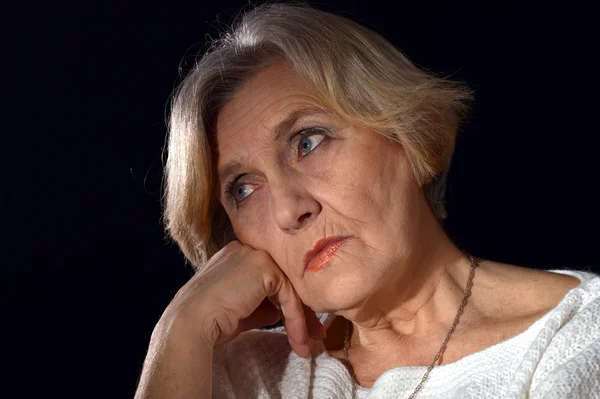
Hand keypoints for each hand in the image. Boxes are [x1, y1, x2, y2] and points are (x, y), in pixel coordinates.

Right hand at [158, 240, 325, 357]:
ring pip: (289, 288)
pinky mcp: (264, 266)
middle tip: (314, 335)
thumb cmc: (210, 322)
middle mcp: (246, 250)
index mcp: (236, 256)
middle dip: (301, 310)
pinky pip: (289, 295)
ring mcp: (255, 255)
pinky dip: (296, 320)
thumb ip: (261, 306)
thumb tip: (279, 312)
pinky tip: (297, 339)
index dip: (286, 302)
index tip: (300, 326)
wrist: (192, 322)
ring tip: (306, 345)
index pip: (270, 277)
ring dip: (301, 320)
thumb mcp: (240, 311)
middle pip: (283, 280)